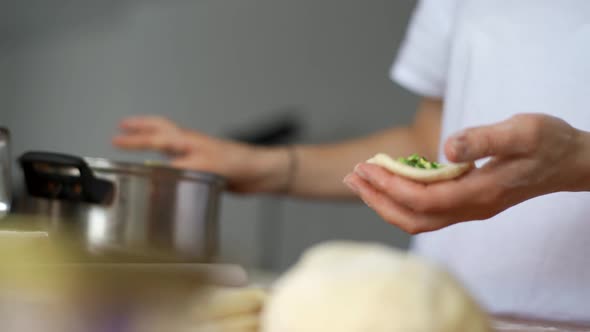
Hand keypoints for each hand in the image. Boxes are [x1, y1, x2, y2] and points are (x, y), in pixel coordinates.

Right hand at [112, 116, 288, 192]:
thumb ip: (180, 171)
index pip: (156, 136)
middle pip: (160, 131)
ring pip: (169, 145)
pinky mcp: (204, 168)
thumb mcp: (206, 166)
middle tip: (121, 129)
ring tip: (137, 145)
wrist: (260, 172)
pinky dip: (166, 164)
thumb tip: (156, 178)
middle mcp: (190, 145)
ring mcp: (197, 155)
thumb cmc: (239, 163)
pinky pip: (179, 163)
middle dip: (140, 130)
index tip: (116, 139)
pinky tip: (164, 172)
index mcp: (188, 141)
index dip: (135, 138)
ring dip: (152, 143)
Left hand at [343, 113, 589, 233]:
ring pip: (418, 219)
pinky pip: (426, 211)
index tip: (367, 168)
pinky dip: (401, 199)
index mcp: (481, 192)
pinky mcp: (468, 203)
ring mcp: (470, 209)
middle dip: (378, 199)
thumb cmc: (550, 143)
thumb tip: (447, 148)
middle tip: (352, 175)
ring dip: (385, 202)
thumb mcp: (524, 131)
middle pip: (414, 218)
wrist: (570, 162)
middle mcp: (472, 208)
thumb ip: (486, 139)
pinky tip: (388, 181)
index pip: (425, 200)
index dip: (392, 186)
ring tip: (360, 180)